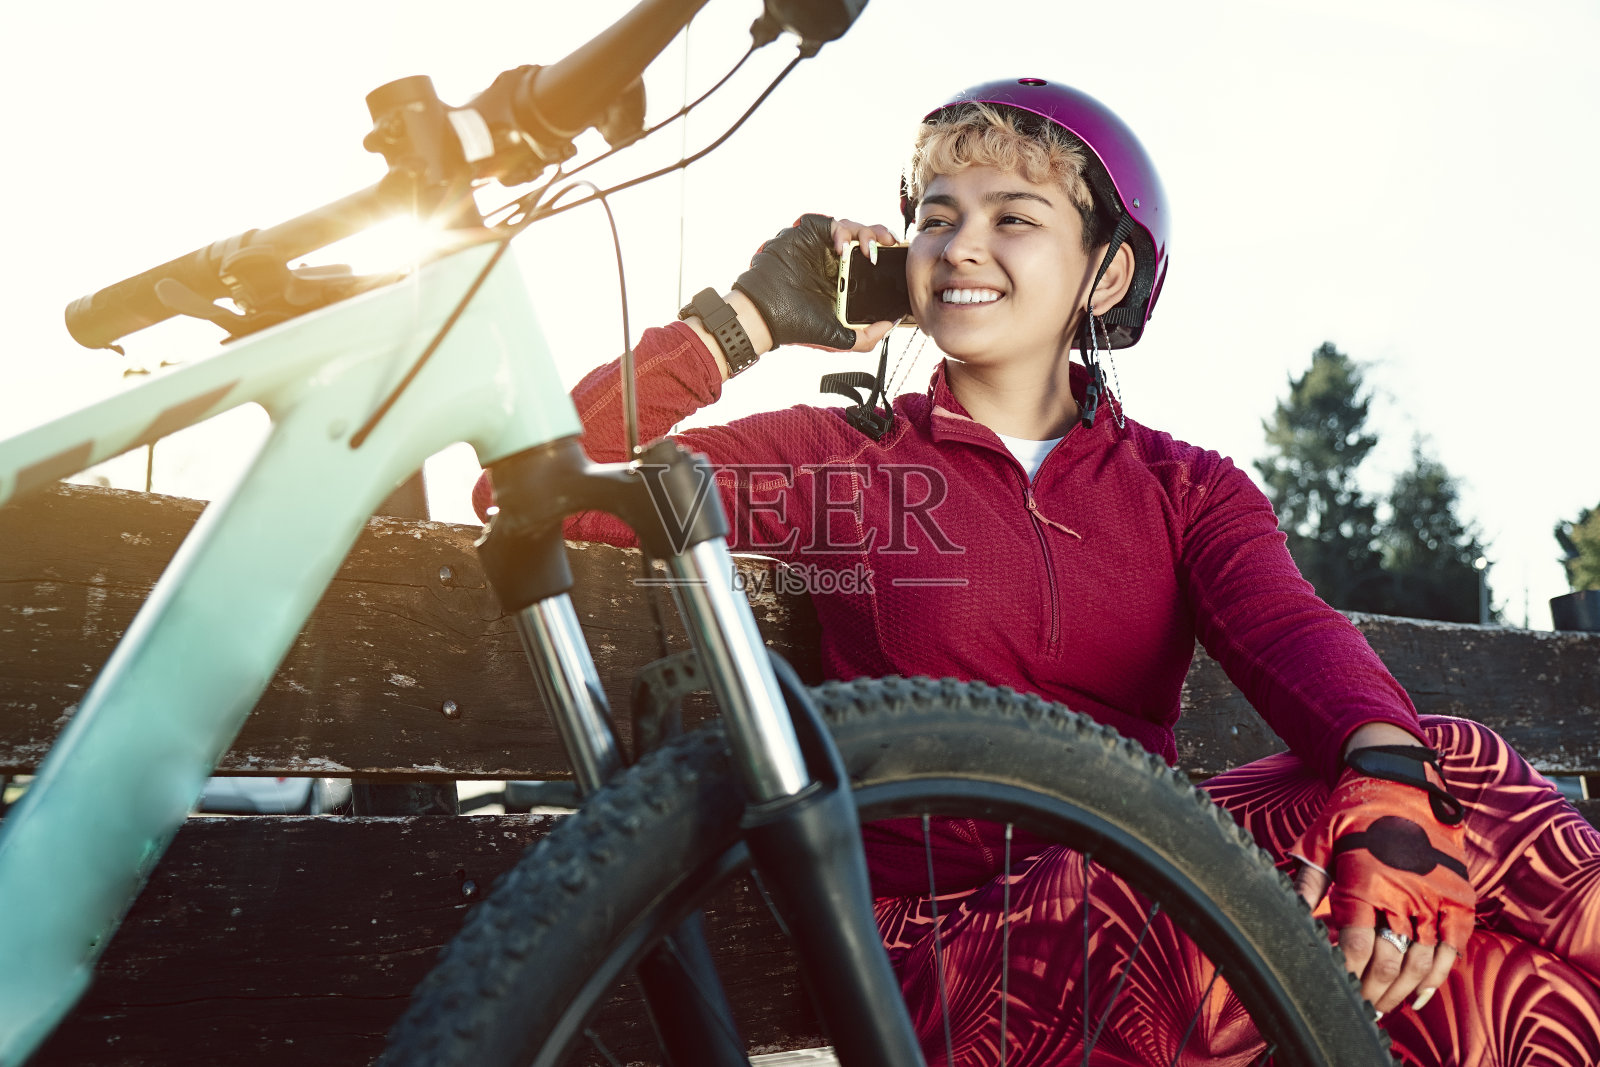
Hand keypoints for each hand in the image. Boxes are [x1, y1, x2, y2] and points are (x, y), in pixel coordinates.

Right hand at [732, 214, 895, 352]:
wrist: (767, 315)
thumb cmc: (797, 325)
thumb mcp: (840, 338)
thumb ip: (868, 338)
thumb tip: (892, 324)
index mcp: (844, 279)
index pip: (872, 259)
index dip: (887, 254)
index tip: (898, 256)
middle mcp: (834, 261)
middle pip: (866, 237)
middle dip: (882, 236)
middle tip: (889, 243)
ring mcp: (821, 246)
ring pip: (852, 227)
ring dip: (865, 233)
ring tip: (867, 249)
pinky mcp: (809, 235)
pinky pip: (832, 224)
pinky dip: (841, 232)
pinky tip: (842, 247)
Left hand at [1291, 764, 1473, 1015]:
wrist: (1401, 780)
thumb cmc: (1353, 811)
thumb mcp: (1319, 838)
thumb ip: (1307, 880)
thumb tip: (1292, 914)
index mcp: (1365, 879)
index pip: (1357, 946)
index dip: (1348, 975)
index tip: (1337, 990)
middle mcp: (1404, 892)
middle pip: (1389, 962)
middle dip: (1371, 993)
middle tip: (1358, 1008)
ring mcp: (1434, 897)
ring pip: (1420, 962)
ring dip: (1401, 991)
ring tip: (1382, 1007)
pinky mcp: (1457, 897)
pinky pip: (1453, 947)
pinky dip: (1438, 975)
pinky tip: (1421, 994)